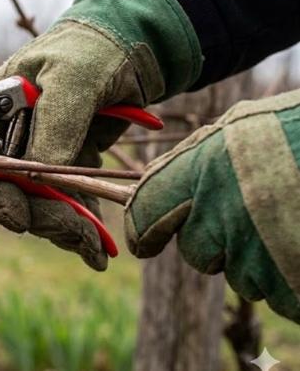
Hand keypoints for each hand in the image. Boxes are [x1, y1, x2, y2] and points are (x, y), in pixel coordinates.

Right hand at [0, 0, 200, 270]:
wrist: (132, 46)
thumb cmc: (91, 50)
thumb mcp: (73, 78)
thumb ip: (56, 123)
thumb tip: (42, 174)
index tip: (20, 219)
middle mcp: (9, 138)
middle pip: (9, 193)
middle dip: (41, 218)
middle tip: (77, 235)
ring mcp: (38, 153)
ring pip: (38, 205)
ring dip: (64, 229)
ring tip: (96, 248)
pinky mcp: (66, 165)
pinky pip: (66, 203)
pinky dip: (81, 225)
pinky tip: (99, 244)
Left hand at [125, 91, 299, 322]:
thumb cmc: (298, 130)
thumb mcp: (241, 129)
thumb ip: (197, 162)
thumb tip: (159, 187)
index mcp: (199, 172)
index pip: (145, 214)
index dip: (144, 230)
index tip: (146, 241)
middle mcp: (219, 214)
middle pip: (198, 254)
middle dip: (220, 244)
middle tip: (257, 217)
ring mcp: (257, 253)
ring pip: (245, 279)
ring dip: (265, 261)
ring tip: (294, 221)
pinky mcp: (292, 282)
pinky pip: (285, 299)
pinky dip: (297, 283)